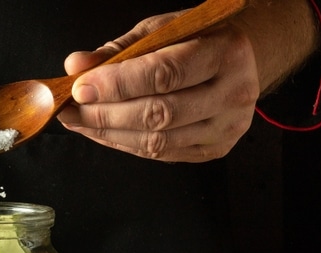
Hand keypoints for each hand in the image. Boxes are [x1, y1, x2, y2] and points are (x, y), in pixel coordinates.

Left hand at [57, 0, 318, 161]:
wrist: (248, 59)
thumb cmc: (201, 40)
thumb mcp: (164, 30)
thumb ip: (119, 50)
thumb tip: (76, 65)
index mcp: (224, 53)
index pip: (164, 74)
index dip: (117, 84)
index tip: (80, 87)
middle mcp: (232, 93)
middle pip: (159, 113)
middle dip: (106, 114)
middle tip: (72, 110)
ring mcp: (226, 127)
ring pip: (158, 141)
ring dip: (110, 134)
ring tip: (80, 123)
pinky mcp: (215, 149)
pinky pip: (162, 154)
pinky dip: (127, 144)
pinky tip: (104, 133)